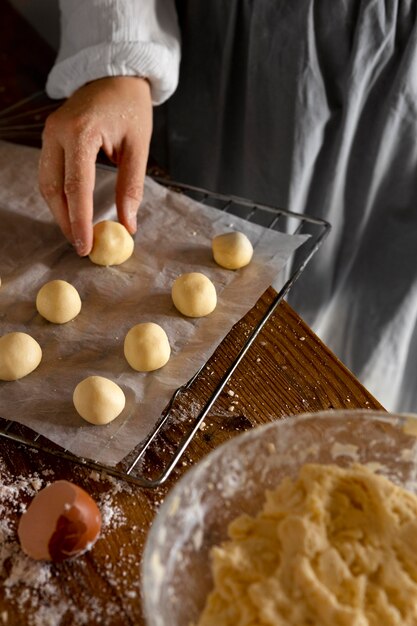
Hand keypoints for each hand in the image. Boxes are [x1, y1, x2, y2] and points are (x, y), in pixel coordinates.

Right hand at [39, 76, 152, 255]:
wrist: (115, 74)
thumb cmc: (131, 107)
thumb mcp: (139, 146)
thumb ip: (132, 187)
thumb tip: (128, 225)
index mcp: (81, 132)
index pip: (76, 187)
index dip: (80, 220)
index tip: (86, 245)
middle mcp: (57, 132)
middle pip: (53, 188)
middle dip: (66, 221)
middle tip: (82, 246)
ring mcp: (49, 133)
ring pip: (46, 183)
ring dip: (60, 212)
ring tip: (78, 233)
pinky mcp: (49, 137)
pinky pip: (49, 173)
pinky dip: (59, 196)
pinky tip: (72, 212)